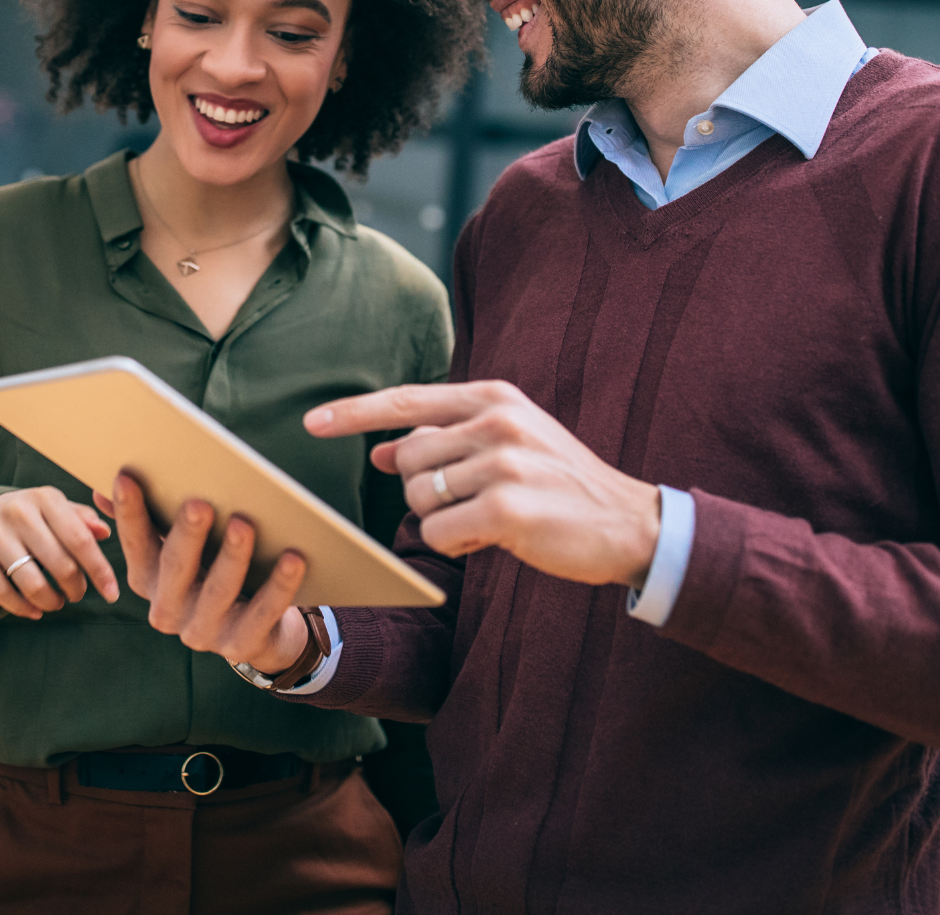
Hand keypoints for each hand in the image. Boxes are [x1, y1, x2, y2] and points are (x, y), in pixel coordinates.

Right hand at [0, 487, 120, 619]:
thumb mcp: (54, 509)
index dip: (99, 570)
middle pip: (60, 564)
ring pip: (32, 583)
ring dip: (51, 602)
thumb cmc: (29, 517)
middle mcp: (18, 510)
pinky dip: (23, 608)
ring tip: (56, 603)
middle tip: (77, 595)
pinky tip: (34, 611)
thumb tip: (105, 531)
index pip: (80, 539)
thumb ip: (81, 519)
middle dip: (76, 589)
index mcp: (45, 497)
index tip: (112, 593)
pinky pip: (3, 592)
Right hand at [102, 473, 309, 674]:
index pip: (135, 544)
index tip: (126, 478)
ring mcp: (203, 632)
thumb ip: (148, 521)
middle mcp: (168, 610)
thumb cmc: (212, 573)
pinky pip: (263, 613)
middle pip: (175, 567)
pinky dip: (279, 586)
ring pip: (219, 590)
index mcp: (148, 581)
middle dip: (187, 535)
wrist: (257, 632)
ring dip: (232, 557)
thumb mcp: (179, 550)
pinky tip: (294, 559)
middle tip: (198, 504)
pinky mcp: (240, 645)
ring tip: (245, 526)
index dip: (129, 513)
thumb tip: (104, 488)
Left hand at [307, 381, 661, 588]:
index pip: (406, 399)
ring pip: (420, 498)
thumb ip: (445, 440)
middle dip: (422, 490)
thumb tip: (381, 448)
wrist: (628, 522)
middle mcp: (497, 421)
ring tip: (485, 520)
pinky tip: (489, 540)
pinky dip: (454, 544)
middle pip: (407, 459)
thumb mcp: (505, 446)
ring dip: (441, 520)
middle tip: (466, 502)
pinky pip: (439, 532)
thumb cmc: (558, 484)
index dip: (354, 412)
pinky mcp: (508, 509)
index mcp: (493, 397)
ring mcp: (504, 463)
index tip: (311, 421)